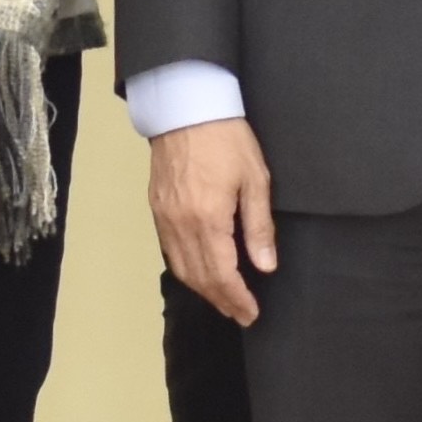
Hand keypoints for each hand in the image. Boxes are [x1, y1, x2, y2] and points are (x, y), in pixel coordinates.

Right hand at [148, 117, 279, 323]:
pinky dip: (185, 269)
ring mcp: (164, 218)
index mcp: (208, 220)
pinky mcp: (156, 208)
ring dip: (202, 289)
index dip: (237, 299)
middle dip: (220, 300)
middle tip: (239, 314)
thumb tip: (265, 266)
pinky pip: (169, 250)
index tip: (251, 314)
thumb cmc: (226, 139)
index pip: (222, 274)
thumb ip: (259, 227)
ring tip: (222, 299)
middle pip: (199, 277)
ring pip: (181, 267)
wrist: (185, 107)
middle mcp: (181, 225)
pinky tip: (200, 271)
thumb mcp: (255, 179)